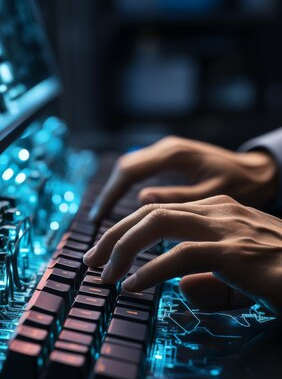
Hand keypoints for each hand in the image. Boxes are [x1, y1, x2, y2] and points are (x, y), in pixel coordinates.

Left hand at [84, 195, 281, 315]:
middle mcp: (220, 211)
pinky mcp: (234, 253)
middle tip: (92, 261)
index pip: (161, 210)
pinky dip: (149, 271)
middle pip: (151, 211)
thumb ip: (211, 273)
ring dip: (123, 250)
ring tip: (104, 275)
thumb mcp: (243, 269)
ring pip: (159, 224)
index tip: (105, 253)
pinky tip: (133, 287)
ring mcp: (228, 228)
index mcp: (220, 210)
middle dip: (114, 235)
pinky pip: (180, 256)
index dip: (127, 229)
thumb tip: (183, 287)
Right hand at [89, 136, 278, 221]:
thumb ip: (178, 197)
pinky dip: (126, 194)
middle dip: (106, 200)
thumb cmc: (242, 183)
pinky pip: (139, 174)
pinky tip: (121, 217)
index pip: (130, 171)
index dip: (110, 196)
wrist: (258, 170)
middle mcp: (166, 148)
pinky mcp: (168, 161)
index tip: (97, 222)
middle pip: (124, 170)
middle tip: (95, 230)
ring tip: (102, 228)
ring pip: (129, 171)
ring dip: (113, 197)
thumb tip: (141, 201)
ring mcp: (166, 152)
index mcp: (175, 154)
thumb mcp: (213, 193)